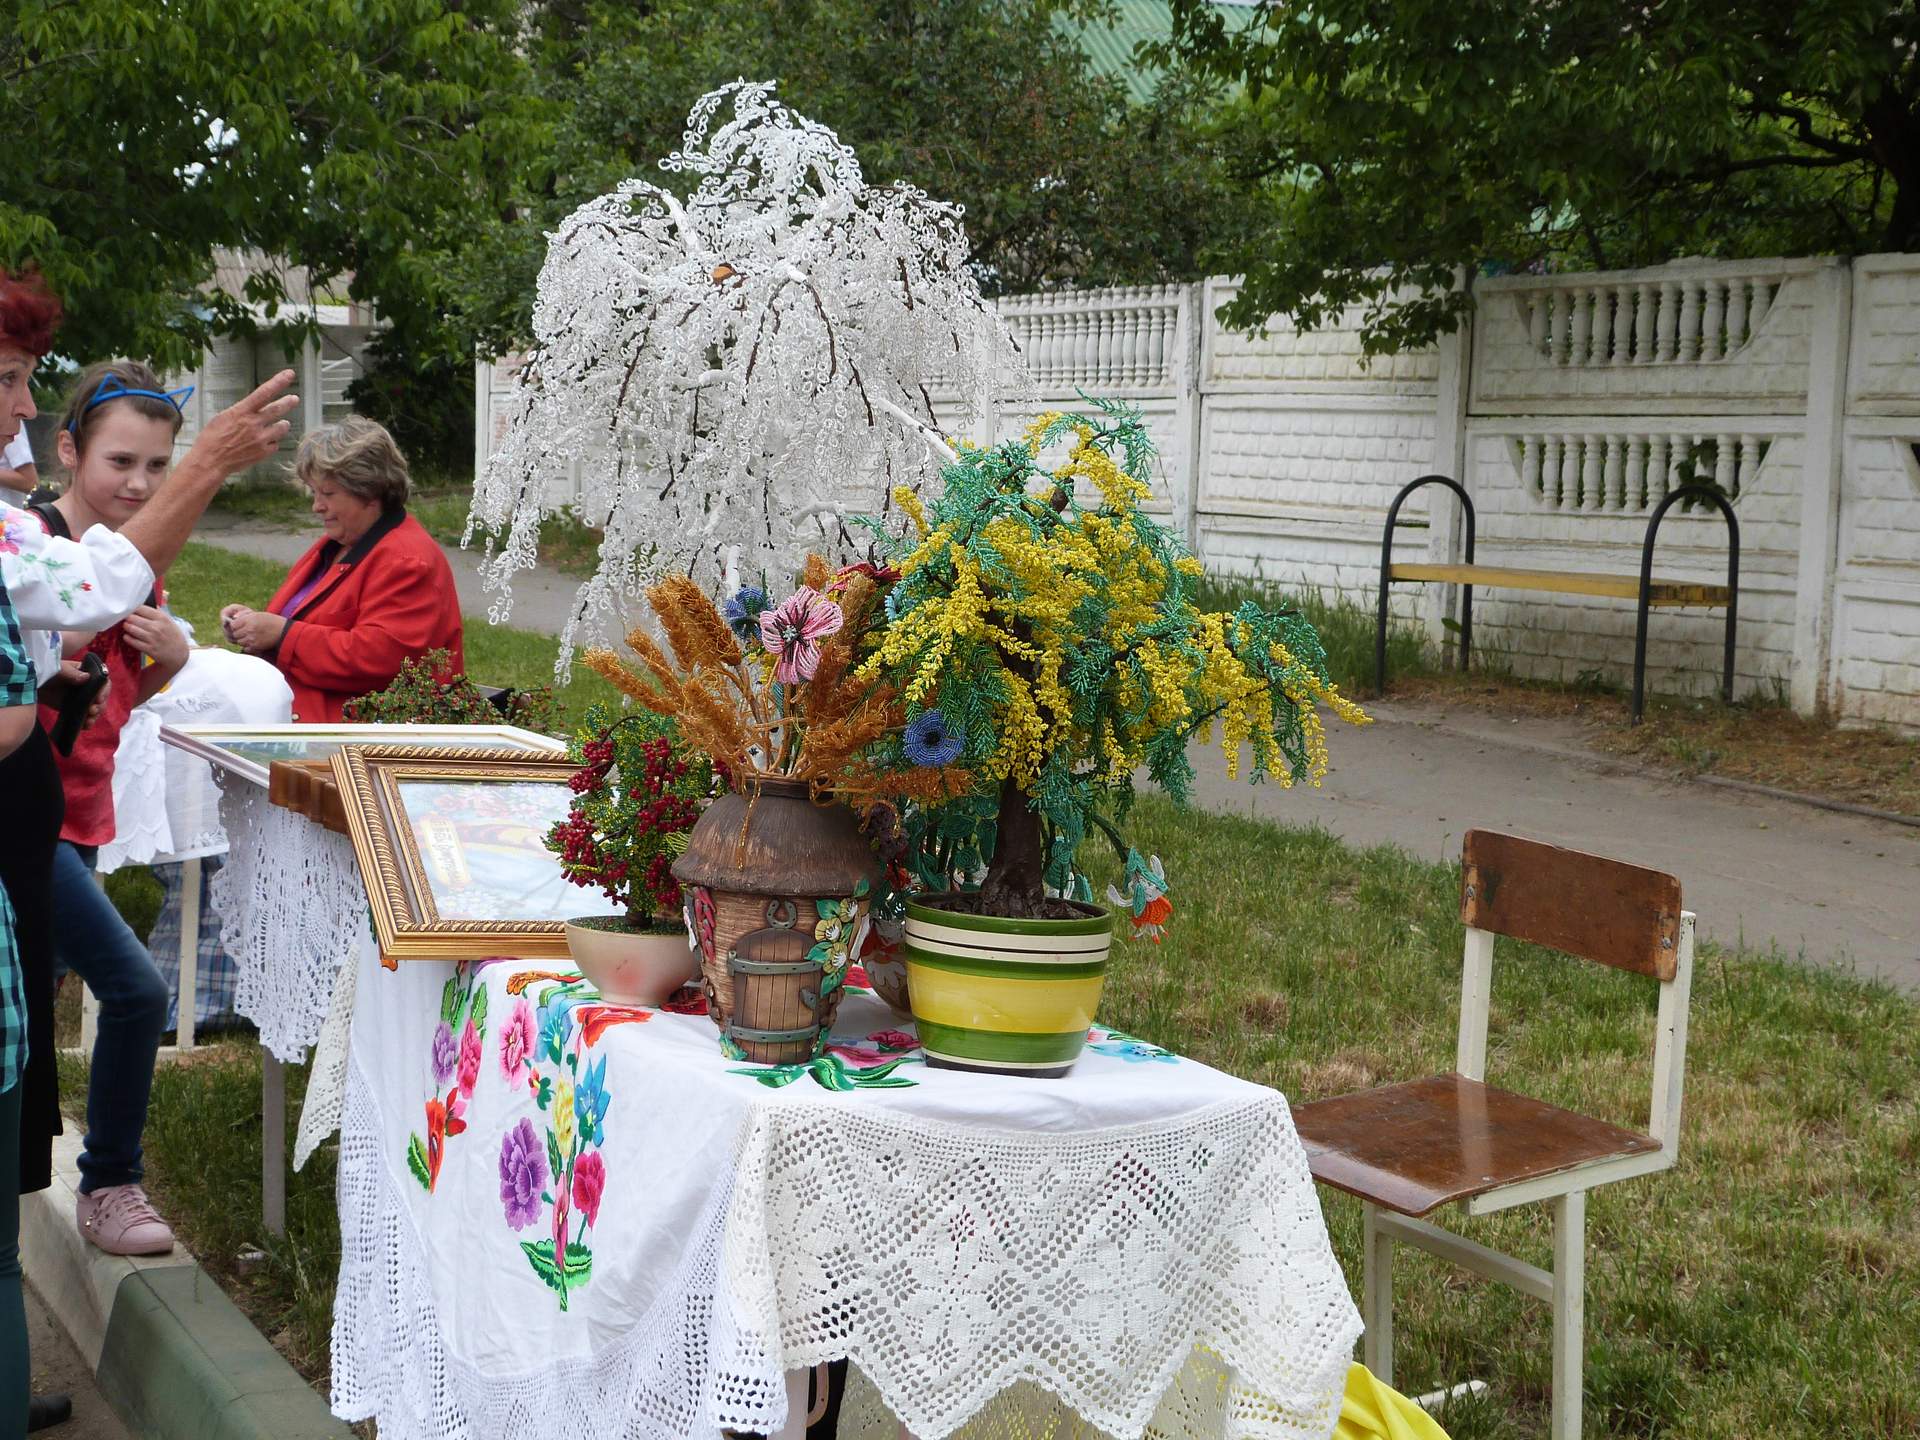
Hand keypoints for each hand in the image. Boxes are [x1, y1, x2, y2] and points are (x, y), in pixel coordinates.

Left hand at [41, 659, 110, 727]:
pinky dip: (86, 722)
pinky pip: (85, 716)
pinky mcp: (75, 708)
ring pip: (95, 709)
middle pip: (101, 698)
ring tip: (88, 721)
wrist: (32, 684)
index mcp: (87, 674)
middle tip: (92, 711)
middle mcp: (88, 687)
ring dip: (95, 716)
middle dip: (100, 706)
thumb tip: (86, 678)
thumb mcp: (59, 668)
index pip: (103, 683)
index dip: (104, 691)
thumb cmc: (46, 671)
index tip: (99, 698)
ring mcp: (82, 698)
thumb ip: (71, 673)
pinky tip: (85, 726)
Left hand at [123, 605, 189, 670]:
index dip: (133, 608)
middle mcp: (157, 627)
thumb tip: (145, 602)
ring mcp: (152, 638)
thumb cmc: (172, 635)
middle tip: (127, 619)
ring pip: (131, 628)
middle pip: (132, 617)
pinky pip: (131, 641)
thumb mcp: (169, 621)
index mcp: (162, 618)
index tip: (131, 611)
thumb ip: (157, 612)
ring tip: (127, 626)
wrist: (179, 654)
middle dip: (128, 618)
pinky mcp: (149, 649)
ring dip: (127, 627)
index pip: (140, 608)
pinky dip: (127, 637)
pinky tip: (129, 636)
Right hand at [183, 370, 298, 476]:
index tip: (290, 374)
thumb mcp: (223, 417)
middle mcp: (253, 423)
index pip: (264, 392)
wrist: (210, 461)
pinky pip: (275, 444)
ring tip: (279, 424)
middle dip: (288, 402)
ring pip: (282, 427)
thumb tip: (254, 407)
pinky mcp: (263, 452)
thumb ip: (242, 411)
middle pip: (278, 409)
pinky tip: (263, 442)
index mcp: (241, 412)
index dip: (278, 382)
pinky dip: (272, 442)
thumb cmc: (212, 438)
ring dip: (281, 424)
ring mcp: (260, 439)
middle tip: (294, 399)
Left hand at [222, 606, 287, 654]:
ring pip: (239, 641)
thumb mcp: (258, 615)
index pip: (233, 625)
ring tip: (250, 637)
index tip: (240, 625)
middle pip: (235, 634)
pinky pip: (245, 648)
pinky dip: (248, 646)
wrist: (284, 631)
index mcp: (249, 620)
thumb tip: (233, 619)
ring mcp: (252, 639)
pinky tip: (254, 642)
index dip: (235, 625)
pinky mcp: (256, 646)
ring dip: (243, 640)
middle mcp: (249, 629)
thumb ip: (245, 617)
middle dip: (238, 633)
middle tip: (245, 632)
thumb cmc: (272, 621)